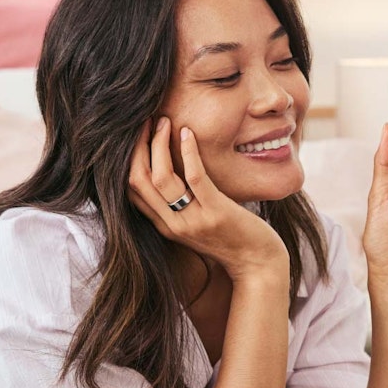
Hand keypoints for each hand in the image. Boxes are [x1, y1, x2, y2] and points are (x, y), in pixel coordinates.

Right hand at [127, 117, 288, 283]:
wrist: (259, 266)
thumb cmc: (232, 239)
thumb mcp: (197, 223)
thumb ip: (181, 203)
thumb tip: (173, 168)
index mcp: (165, 226)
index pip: (131, 190)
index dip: (129, 159)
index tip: (137, 135)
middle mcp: (173, 225)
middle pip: (138, 180)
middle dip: (138, 146)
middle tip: (147, 121)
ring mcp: (194, 220)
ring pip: (161, 177)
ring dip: (159, 144)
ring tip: (164, 122)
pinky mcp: (216, 213)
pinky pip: (195, 177)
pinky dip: (188, 151)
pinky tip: (188, 132)